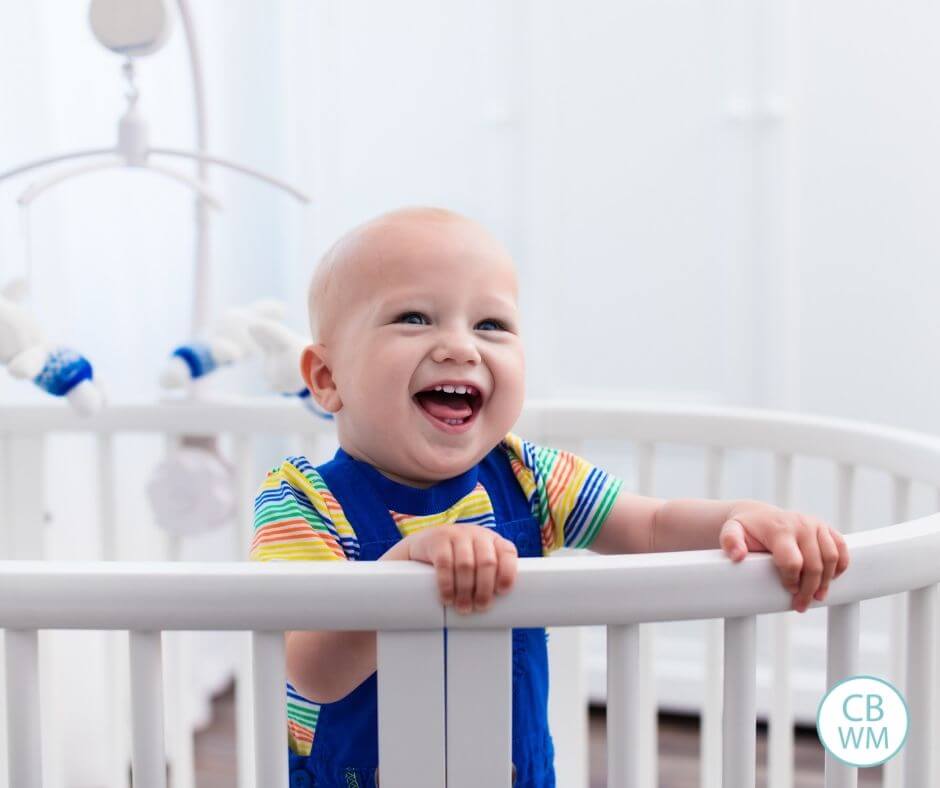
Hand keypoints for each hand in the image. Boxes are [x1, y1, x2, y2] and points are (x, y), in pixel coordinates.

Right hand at [394, 525, 518, 613]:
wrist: (423, 544)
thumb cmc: (456, 559)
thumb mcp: (476, 561)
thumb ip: (488, 576)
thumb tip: (500, 610)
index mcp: (492, 540)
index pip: (507, 552)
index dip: (507, 572)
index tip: (502, 592)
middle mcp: (477, 534)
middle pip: (487, 562)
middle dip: (484, 589)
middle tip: (480, 606)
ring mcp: (457, 534)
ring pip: (466, 564)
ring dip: (465, 590)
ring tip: (463, 607)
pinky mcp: (438, 540)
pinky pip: (444, 563)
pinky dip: (447, 584)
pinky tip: (447, 597)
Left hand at [718, 503, 849, 612]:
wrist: (760, 515)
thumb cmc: (747, 529)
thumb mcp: (731, 532)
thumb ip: (730, 542)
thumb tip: (737, 556)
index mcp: (779, 529)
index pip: (793, 561)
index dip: (792, 580)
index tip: (788, 591)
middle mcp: (801, 525)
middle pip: (814, 565)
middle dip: (809, 589)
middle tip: (801, 605)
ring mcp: (816, 525)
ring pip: (832, 558)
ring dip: (827, 582)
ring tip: (817, 597)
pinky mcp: (826, 528)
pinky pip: (841, 548)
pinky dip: (841, 566)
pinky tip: (831, 579)